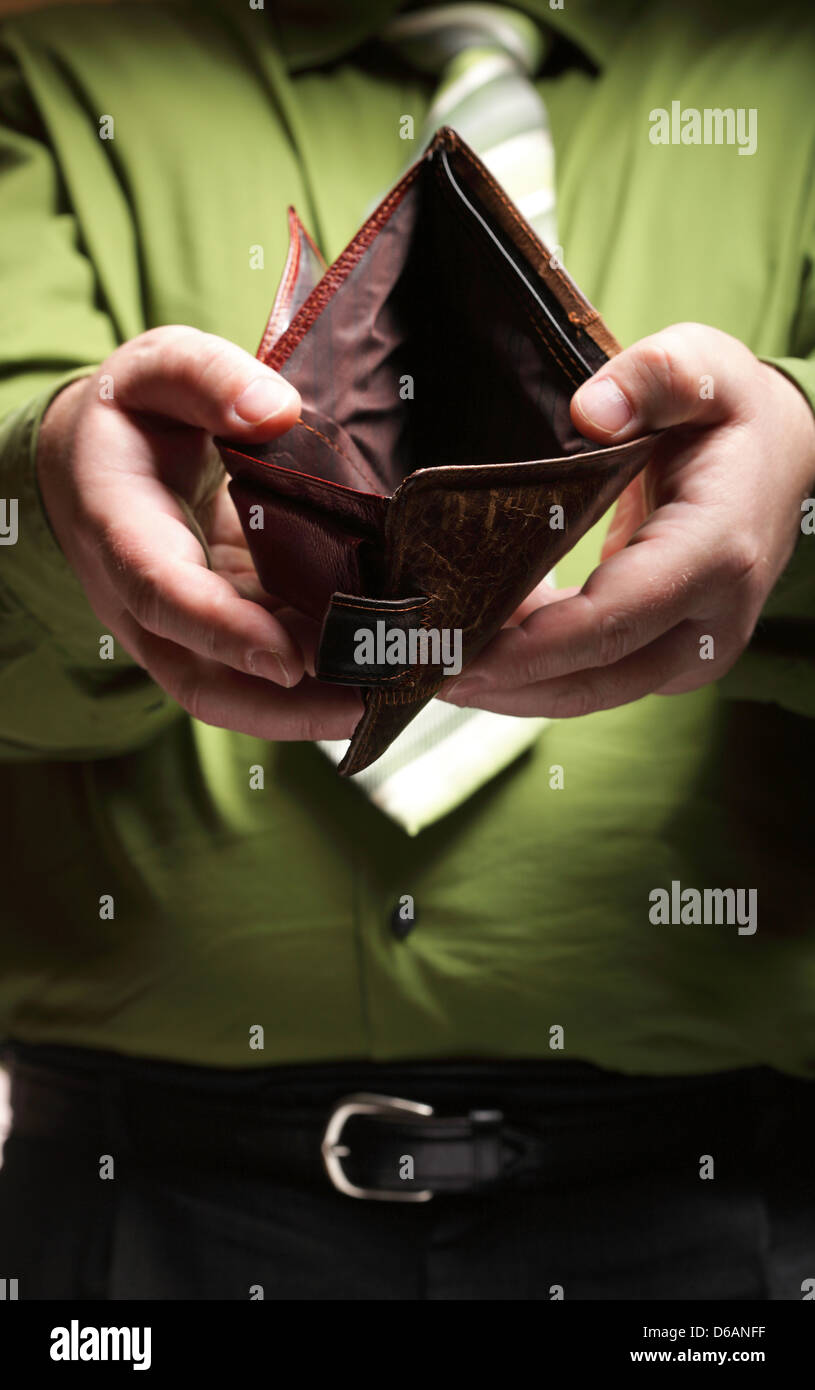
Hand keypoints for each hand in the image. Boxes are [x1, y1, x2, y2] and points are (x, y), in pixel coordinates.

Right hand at [37, 325, 361, 739]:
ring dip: (314, 707)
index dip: (223, 632)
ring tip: (397, 695)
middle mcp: (144, 600)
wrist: (96, 463)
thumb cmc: (135, 413)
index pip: (164, 594)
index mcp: (120, 529)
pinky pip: (267, 673)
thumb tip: (278, 411)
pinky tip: (385, 672)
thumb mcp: (158, 368)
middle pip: (202, 681)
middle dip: (285, 708)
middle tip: (373, 703)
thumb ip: (207, 377)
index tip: (289, 660)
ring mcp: (184, 629)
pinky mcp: (225, 631)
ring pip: (239, 693)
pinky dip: (323, 683)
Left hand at [443, 322, 814, 716]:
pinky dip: (534, 672)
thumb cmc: (734, 412)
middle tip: (420, 673)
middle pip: (594, 676)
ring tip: (432, 669)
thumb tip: (590, 411)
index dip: (533, 647)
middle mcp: (711, 619)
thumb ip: (653, 377)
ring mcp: (694, 649)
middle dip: (504, 684)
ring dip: (511, 689)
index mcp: (715, 552)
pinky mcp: (671, 656)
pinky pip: (595, 677)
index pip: (613, 619)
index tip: (459, 654)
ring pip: (591, 691)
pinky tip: (477, 650)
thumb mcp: (705, 368)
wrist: (788, 458)